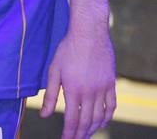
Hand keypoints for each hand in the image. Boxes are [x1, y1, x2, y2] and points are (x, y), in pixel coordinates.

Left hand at [41, 22, 115, 138]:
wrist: (90, 30)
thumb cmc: (69, 48)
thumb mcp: (55, 70)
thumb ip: (51, 95)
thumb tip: (44, 115)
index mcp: (74, 90)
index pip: (72, 121)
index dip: (69, 135)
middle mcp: (90, 92)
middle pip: (86, 122)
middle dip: (80, 136)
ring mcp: (103, 87)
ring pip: (100, 116)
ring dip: (93, 129)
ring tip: (87, 135)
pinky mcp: (111, 81)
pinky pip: (112, 104)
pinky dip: (108, 117)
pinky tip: (103, 122)